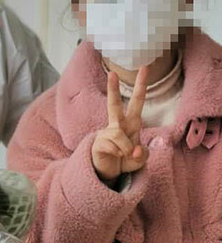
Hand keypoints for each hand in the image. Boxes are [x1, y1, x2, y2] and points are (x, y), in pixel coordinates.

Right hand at [92, 67, 148, 182]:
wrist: (109, 173)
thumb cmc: (126, 160)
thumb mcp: (140, 159)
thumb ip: (142, 154)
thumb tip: (134, 150)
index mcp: (130, 123)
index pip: (137, 102)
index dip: (141, 86)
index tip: (144, 68)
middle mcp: (117, 125)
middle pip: (114, 105)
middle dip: (112, 89)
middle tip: (112, 73)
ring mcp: (106, 134)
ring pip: (119, 136)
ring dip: (127, 149)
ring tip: (125, 156)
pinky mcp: (98, 144)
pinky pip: (113, 147)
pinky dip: (119, 155)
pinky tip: (115, 157)